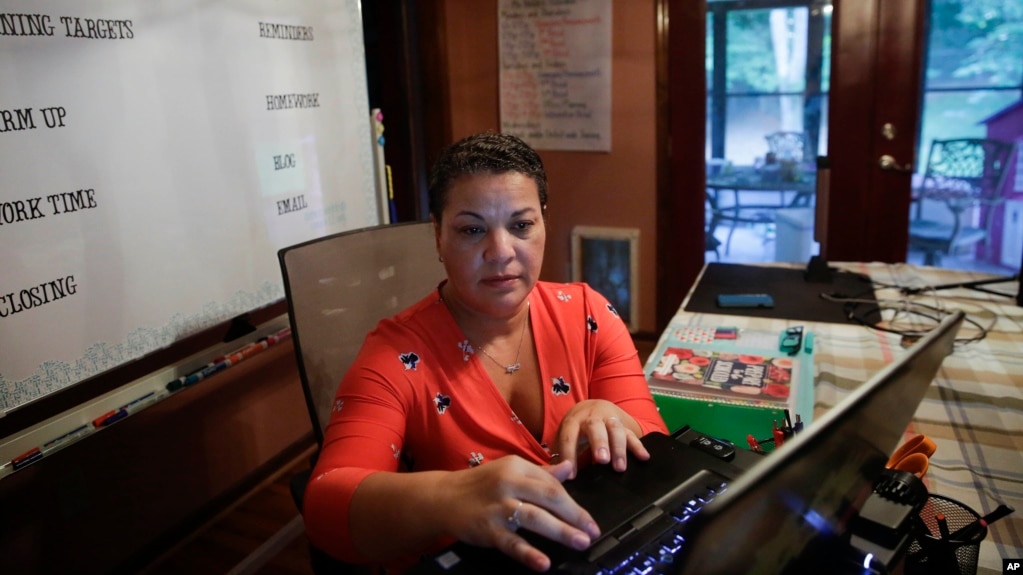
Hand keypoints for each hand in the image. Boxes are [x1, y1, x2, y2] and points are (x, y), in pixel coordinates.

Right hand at [442, 456, 600, 571]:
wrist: (443, 497)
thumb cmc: (480, 485)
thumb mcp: (510, 470)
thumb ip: (541, 473)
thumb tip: (570, 467)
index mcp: (517, 466)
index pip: (552, 484)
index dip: (573, 503)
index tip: (587, 518)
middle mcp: (508, 483)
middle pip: (550, 497)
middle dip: (575, 515)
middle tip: (592, 531)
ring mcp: (498, 507)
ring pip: (536, 518)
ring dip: (562, 531)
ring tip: (580, 542)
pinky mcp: (487, 529)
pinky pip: (512, 543)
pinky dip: (529, 553)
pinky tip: (543, 562)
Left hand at [551, 399, 649, 478]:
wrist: (592, 407)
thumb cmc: (575, 430)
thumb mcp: (564, 438)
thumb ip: (558, 456)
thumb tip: (551, 479)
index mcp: (573, 421)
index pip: (569, 436)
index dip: (569, 455)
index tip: (571, 476)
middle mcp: (592, 418)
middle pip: (595, 427)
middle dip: (599, 443)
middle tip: (601, 461)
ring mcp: (610, 420)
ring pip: (615, 430)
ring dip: (618, 448)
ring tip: (619, 468)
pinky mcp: (625, 425)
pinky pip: (633, 435)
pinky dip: (638, 446)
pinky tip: (644, 457)